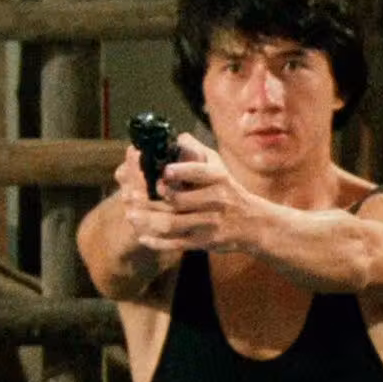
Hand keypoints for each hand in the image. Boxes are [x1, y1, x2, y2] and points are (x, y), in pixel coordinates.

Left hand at [123, 134, 268, 253]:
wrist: (254, 223)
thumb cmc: (229, 191)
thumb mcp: (219, 166)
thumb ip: (197, 150)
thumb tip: (176, 137)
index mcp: (219, 178)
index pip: (199, 172)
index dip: (181, 171)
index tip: (164, 171)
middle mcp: (216, 200)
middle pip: (178, 201)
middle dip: (151, 198)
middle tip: (128, 194)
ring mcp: (210, 223)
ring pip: (173, 223)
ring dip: (148, 220)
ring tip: (130, 214)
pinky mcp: (205, 241)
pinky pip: (177, 243)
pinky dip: (158, 242)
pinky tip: (143, 236)